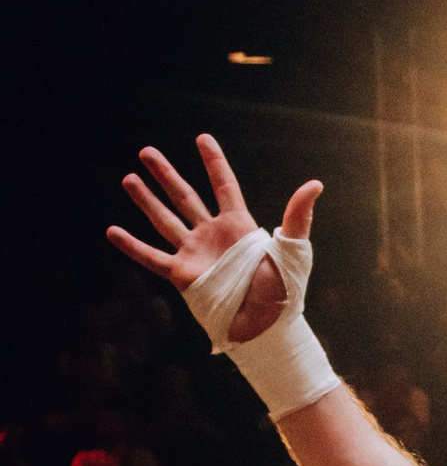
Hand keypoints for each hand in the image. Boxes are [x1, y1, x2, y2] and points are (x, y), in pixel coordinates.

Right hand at [110, 134, 319, 345]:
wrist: (267, 326)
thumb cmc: (284, 291)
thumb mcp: (293, 251)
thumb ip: (298, 216)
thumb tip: (314, 184)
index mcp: (240, 226)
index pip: (224, 185)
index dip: (213, 162)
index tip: (202, 138)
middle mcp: (213, 236)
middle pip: (185, 197)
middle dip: (166, 174)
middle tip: (147, 152)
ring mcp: (196, 254)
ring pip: (165, 220)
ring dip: (146, 200)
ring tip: (128, 178)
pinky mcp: (183, 276)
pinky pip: (153, 257)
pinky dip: (132, 246)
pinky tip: (112, 231)